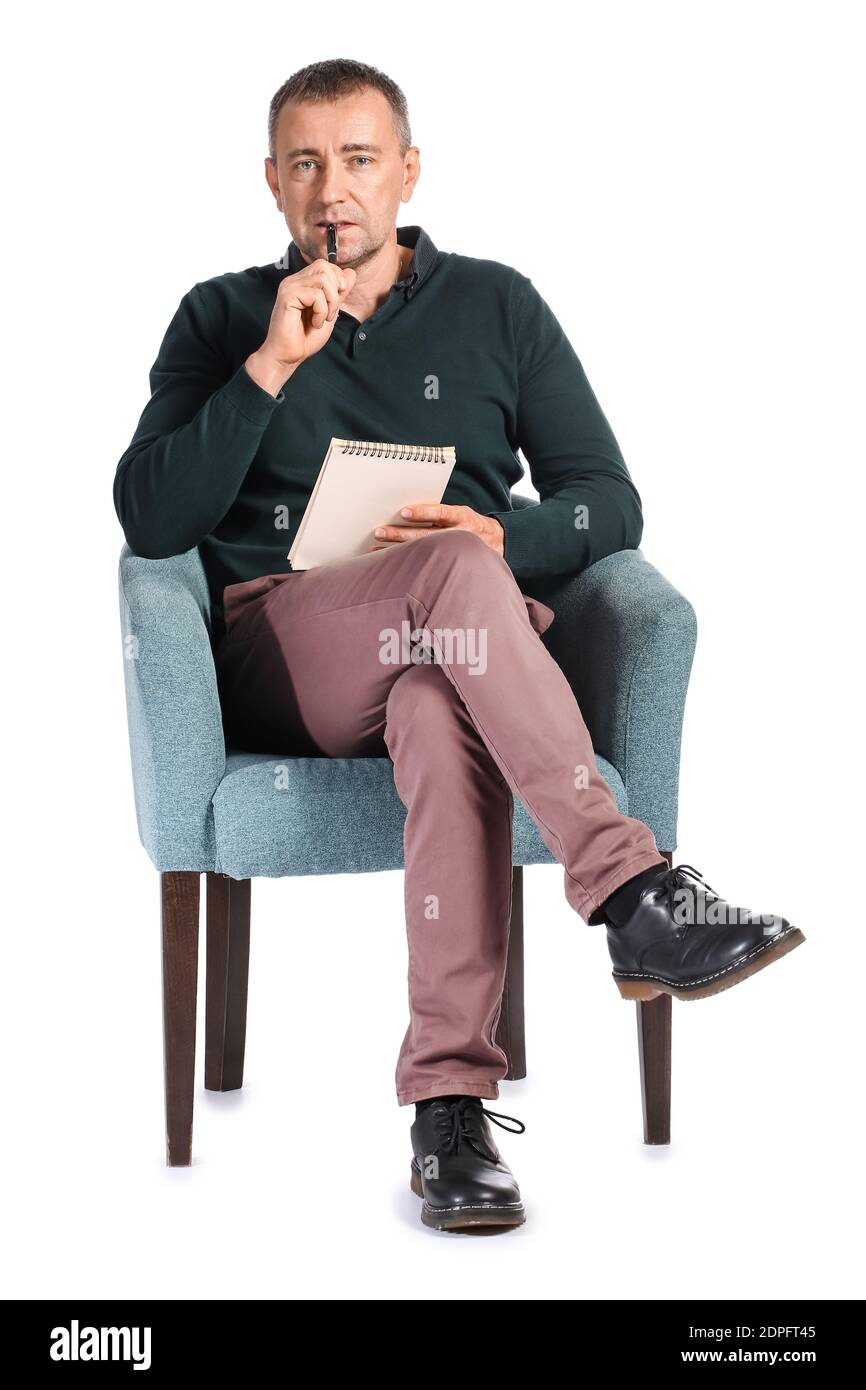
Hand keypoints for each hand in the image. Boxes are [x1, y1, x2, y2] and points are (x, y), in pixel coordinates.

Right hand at [245, 258, 357, 391]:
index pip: (326, 266)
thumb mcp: (330, 312)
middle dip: (335, 291)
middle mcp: (294, 280)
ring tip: (321, 319)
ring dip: (330, 304)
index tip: (332, 306)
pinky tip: (313, 323)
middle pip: (325, 267)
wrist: (288, 356)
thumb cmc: (305, 337)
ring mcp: (290, 286)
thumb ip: (339, 293)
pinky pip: (316, 295)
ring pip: (324, 279)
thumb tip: (351, 273)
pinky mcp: (287, 296)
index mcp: (302, 282)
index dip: (337, 284)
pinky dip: (321, 312)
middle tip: (329, 313)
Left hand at [367, 503, 504, 556]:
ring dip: (399, 549)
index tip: (403, 512)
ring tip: (377, 549)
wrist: (498, 543)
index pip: (441, 513)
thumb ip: (440, 514)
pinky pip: (428, 563)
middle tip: (379, 532)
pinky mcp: (452, 563)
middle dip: (401, 533)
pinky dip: (410, 562)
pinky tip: (396, 561)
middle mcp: (459, 534)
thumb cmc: (470, 525)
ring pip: (424, 550)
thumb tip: (404, 512)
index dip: (422, 512)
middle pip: (426, 534)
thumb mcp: (461, 514)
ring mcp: (455, 550)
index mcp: (462, 516)